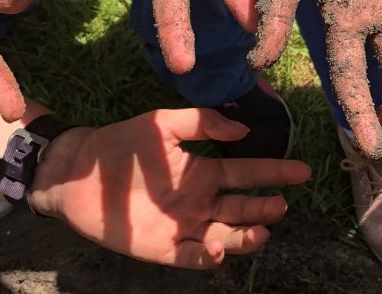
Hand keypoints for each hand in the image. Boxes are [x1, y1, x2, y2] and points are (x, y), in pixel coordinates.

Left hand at [29, 109, 312, 267]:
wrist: (79, 171)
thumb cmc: (122, 145)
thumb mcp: (163, 124)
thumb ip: (203, 123)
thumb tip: (243, 131)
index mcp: (204, 173)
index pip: (249, 174)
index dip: (276, 173)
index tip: (302, 171)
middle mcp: (201, 202)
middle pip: (243, 209)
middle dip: (265, 208)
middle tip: (279, 206)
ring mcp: (184, 227)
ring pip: (226, 236)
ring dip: (245, 236)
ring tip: (259, 231)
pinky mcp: (163, 249)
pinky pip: (193, 258)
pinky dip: (209, 257)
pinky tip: (219, 248)